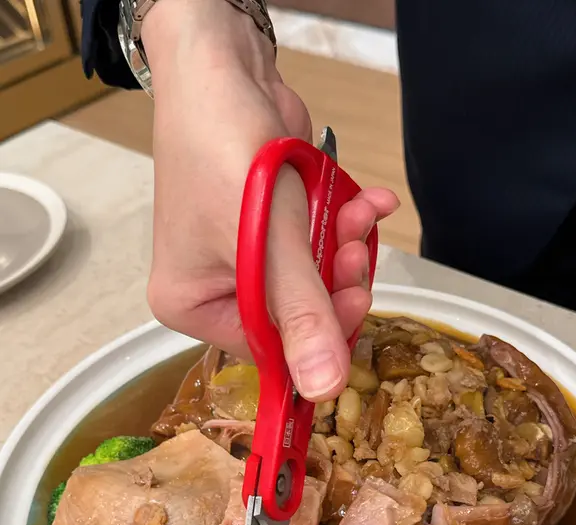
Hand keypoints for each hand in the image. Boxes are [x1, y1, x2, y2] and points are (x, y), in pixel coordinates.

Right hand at [142, 0, 397, 400]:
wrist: (224, 68)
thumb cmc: (223, 149)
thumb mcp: (268, 243)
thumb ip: (301, 315)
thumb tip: (323, 389)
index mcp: (193, 306)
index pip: (267, 351)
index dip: (317, 336)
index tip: (354, 305)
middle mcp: (215, 289)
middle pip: (296, 316)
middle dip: (335, 283)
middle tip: (355, 253)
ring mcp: (245, 259)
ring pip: (314, 280)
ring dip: (345, 249)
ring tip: (357, 215)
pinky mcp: (273, 231)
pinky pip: (317, 245)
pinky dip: (344, 224)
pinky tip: (367, 202)